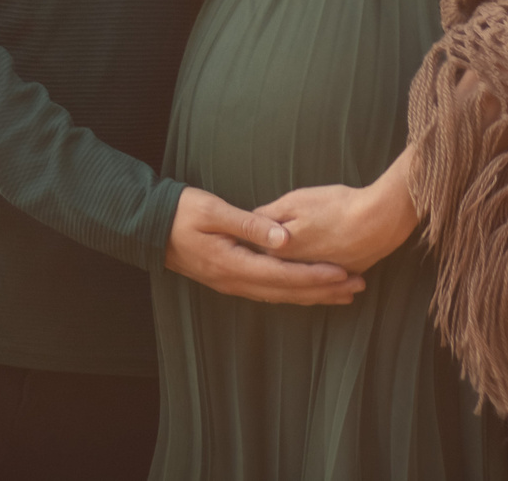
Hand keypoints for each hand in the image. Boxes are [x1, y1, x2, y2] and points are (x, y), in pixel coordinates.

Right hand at [166, 186, 365, 304]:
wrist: (150, 228)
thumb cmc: (181, 213)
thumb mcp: (214, 211)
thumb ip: (249, 225)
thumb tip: (284, 238)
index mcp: (233, 265)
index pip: (284, 275)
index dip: (316, 276)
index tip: (344, 273)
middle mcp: (235, 282)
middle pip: (288, 292)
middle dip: (324, 290)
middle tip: (357, 286)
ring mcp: (232, 284)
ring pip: (280, 296)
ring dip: (312, 295)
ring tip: (343, 292)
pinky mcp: (230, 280)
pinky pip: (269, 292)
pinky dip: (293, 292)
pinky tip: (307, 291)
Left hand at [255, 146, 420, 274]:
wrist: (379, 220)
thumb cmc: (335, 207)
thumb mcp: (295, 201)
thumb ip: (268, 215)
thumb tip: (250, 222)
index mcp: (280, 253)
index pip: (254, 253)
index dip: (246, 246)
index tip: (236, 246)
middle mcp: (298, 271)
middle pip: (276, 269)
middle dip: (265, 265)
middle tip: (255, 262)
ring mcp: (322, 278)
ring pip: (302, 280)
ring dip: (294, 278)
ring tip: (288, 274)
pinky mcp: (344, 279)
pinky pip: (325, 282)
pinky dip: (320, 281)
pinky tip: (320, 281)